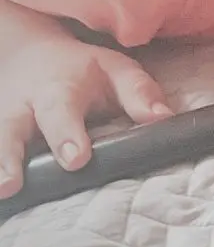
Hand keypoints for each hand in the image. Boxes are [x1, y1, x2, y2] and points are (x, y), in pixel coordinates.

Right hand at [0, 36, 170, 198]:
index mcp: (60, 89)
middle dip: (13, 156)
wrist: (30, 55)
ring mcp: (1, 121)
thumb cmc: (84, 71)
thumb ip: (139, 93)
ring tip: (0, 190)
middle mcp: (24, 107)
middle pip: (13, 129)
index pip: (62, 111)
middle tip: (12, 184)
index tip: (76, 159)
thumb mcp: (116, 70)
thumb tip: (164, 119)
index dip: (67, 134)